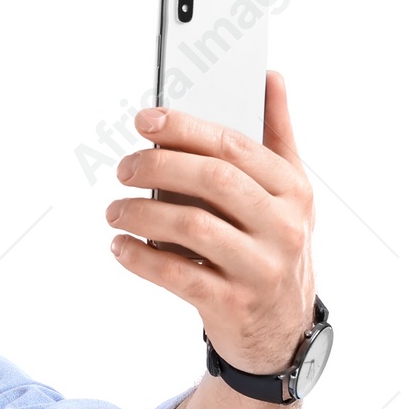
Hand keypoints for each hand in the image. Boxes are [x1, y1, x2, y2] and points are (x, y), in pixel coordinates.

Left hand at [105, 70, 316, 374]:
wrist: (282, 331)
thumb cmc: (274, 248)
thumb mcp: (289, 194)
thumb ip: (277, 135)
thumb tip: (270, 77)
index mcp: (293, 189)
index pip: (234, 147)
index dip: (186, 129)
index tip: (145, 120)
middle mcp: (282, 226)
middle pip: (212, 181)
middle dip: (158, 168)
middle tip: (123, 169)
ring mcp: (259, 267)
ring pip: (191, 227)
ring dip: (142, 215)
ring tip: (114, 211)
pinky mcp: (232, 304)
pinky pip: (176, 275)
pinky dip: (141, 259)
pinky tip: (120, 247)